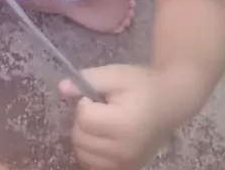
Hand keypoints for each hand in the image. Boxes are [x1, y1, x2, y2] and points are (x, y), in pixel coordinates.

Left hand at [60, 65, 178, 168]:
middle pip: (80, 138)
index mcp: (123, 124)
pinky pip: (95, 166)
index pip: (83, 117)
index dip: (84, 102)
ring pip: (83, 154)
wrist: (171, 102)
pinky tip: (102, 138)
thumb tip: (62, 88)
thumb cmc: (143, 85)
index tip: (97, 96)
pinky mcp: (128, 169)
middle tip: (100, 108)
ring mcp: (126, 164)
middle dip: (82, 119)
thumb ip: (88, 79)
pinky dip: (92, 153)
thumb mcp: (116, 74)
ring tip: (102, 122)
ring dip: (84, 136)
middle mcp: (124, 150)